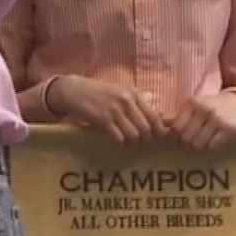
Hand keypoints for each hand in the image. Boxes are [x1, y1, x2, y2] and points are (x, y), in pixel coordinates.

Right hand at [50, 76, 165, 144]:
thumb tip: (162, 116)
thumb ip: (139, 102)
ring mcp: (114, 110)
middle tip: (140, 142)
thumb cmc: (99, 92)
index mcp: (133, 93)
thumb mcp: (121, 91)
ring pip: (134, 135)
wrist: (73, 91)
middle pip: (146, 129)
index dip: (158, 131)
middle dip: (145, 140)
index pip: (154, 117)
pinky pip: (119, 138)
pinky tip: (118, 143)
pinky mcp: (102, 119)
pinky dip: (120, 144)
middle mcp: (126, 101)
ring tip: (129, 143)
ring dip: (133, 143)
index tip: (156, 138)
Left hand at [171, 91, 235, 150]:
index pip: (175, 127)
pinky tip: (211, 145)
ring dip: (198, 149)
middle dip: (186, 145)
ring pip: (198, 143)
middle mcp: (203, 110)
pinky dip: (210, 149)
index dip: (174, 138)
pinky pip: (213, 146)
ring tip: (200, 146)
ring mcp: (216, 119)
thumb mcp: (196, 106)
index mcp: (192, 103)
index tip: (178, 141)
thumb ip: (179, 116)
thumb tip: (159, 124)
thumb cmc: (214, 106)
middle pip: (186, 137)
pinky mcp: (229, 128)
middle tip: (189, 147)